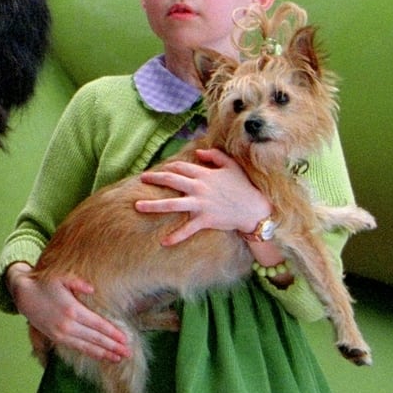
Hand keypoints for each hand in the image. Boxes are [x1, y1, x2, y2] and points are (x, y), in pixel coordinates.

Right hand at [6, 263, 129, 362]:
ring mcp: (62, 333)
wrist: (23, 294)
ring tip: (119, 359)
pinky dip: (91, 353)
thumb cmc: (45, 283)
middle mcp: (68, 324)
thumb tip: (92, 289)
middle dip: (113, 346)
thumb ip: (78, 282)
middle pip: (96, 338)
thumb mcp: (61, 277)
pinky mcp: (56, 338)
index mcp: (72, 309)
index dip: (113, 333)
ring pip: (87, 347)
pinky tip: (101, 356)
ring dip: (104, 354)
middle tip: (128, 353)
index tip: (125, 340)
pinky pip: (77, 348)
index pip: (98, 324)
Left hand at [135, 148, 271, 246]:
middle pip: (170, 180)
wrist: (255, 209)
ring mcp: (200, 204)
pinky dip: (175, 236)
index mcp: (204, 175)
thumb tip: (199, 151)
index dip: (169, 167)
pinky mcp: (205, 220)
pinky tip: (163, 242)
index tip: (161, 169)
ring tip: (137, 206)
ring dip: (153, 205)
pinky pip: (187, 229)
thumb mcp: (232, 166)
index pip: (180, 167)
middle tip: (141, 178)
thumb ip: (215, 155)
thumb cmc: (244, 187)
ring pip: (172, 204)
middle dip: (154, 179)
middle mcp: (199, 188)